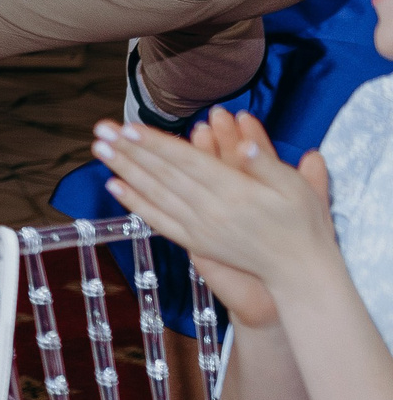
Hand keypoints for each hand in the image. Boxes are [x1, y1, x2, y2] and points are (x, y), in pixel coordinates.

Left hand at [91, 106, 340, 324]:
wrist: (298, 271)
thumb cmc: (302, 224)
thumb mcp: (298, 189)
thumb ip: (268, 165)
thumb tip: (246, 146)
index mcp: (236, 192)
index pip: (186, 161)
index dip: (156, 143)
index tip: (128, 127)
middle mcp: (211, 210)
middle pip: (162, 174)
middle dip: (129, 150)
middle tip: (101, 129)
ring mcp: (200, 228)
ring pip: (154, 194)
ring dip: (124, 170)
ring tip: (98, 149)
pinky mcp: (196, 242)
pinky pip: (158, 220)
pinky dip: (135, 203)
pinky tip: (114, 186)